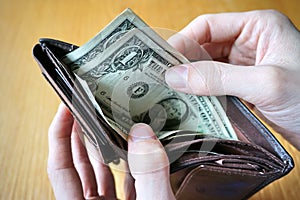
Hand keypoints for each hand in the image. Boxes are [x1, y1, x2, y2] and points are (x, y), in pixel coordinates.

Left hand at [47, 103, 174, 199]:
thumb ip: (148, 173)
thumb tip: (142, 136)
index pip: (62, 167)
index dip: (60, 135)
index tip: (66, 109)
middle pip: (77, 165)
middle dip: (79, 134)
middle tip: (84, 109)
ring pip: (99, 173)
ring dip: (102, 148)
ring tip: (106, 124)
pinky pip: (122, 183)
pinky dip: (127, 165)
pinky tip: (134, 151)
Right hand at [165, 10, 299, 148]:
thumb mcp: (264, 83)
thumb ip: (217, 78)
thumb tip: (175, 76)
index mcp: (257, 27)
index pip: (208, 26)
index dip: (183, 41)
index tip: (162, 62)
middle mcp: (250, 43)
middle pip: (205, 47)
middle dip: (184, 64)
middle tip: (162, 81)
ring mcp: (247, 65)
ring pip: (208, 68)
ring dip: (192, 81)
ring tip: (172, 94)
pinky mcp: (245, 86)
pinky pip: (216, 85)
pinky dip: (203, 94)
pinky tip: (192, 103)